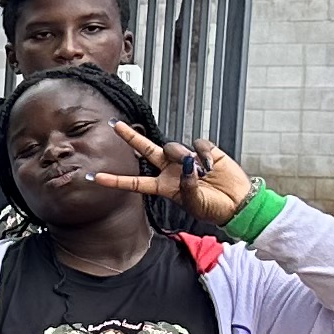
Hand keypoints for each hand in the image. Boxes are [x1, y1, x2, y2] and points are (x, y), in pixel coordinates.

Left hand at [94, 125, 253, 226]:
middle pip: (146, 150)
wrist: (238, 202)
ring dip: (184, 156)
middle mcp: (170, 170)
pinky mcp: (204, 151)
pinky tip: (213, 165)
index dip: (115, 180)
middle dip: (131, 137)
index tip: (95, 177)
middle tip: (114, 125)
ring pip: (173, 147)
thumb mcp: (195, 203)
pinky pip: (198, 145)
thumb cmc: (214, 208)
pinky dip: (205, 154)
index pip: (134, 182)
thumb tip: (186, 163)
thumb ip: (186, 185)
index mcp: (163, 186)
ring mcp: (186, 159)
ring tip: (202, 172)